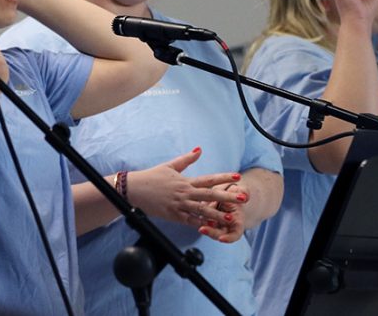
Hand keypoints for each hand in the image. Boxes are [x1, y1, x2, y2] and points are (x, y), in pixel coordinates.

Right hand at [127, 148, 247, 241]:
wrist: (134, 189)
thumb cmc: (152, 177)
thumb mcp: (170, 165)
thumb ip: (186, 159)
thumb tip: (199, 149)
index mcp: (186, 181)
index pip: (209, 179)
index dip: (224, 178)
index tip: (237, 177)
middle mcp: (185, 193)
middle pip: (210, 195)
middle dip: (227, 197)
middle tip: (242, 198)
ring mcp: (179, 205)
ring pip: (202, 211)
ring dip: (217, 214)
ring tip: (231, 218)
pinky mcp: (173, 215)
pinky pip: (189, 221)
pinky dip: (200, 224)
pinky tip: (211, 227)